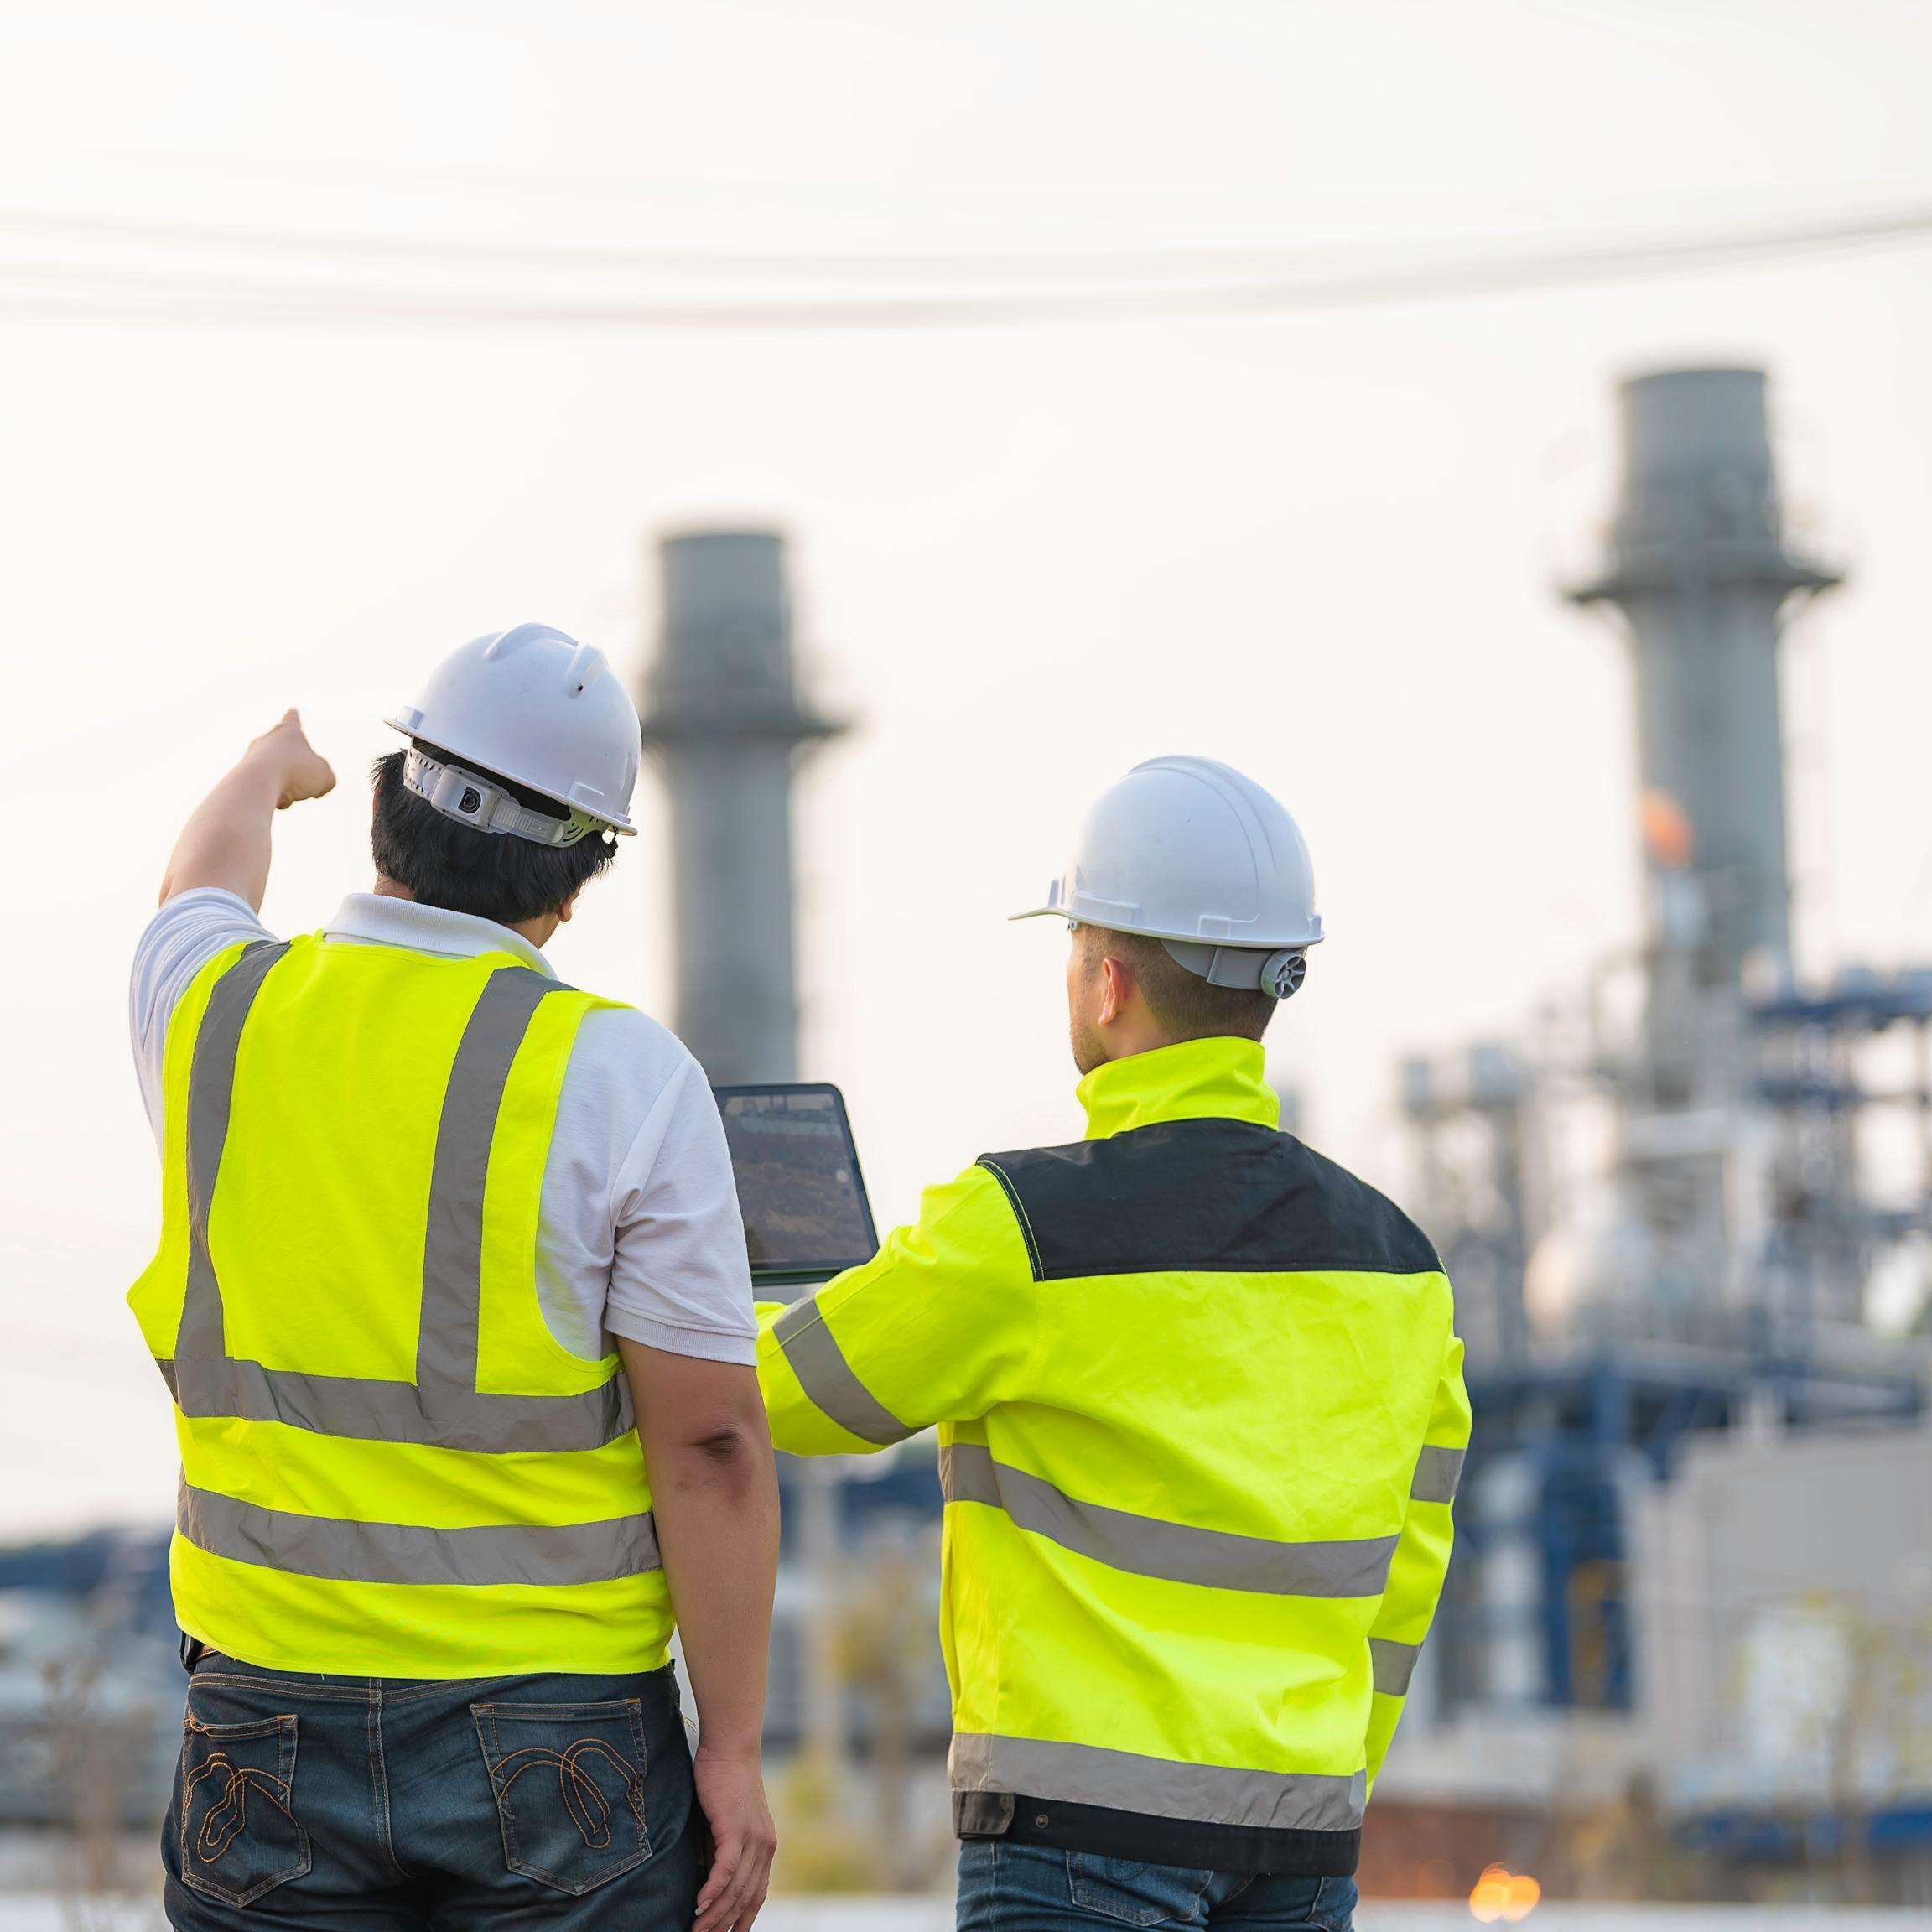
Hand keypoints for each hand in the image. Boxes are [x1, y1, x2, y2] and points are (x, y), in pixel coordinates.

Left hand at [245, 710, 334, 809]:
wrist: (259, 783)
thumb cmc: (295, 771)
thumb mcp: (326, 776)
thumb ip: (326, 780)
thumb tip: (315, 789)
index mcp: (287, 732)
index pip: (293, 720)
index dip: (295, 718)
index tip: (292, 711)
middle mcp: (266, 741)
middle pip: (286, 753)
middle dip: (298, 769)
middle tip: (304, 780)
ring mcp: (251, 758)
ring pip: (281, 778)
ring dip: (290, 790)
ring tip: (288, 792)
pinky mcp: (242, 777)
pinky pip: (269, 792)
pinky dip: (276, 799)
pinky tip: (275, 800)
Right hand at [691, 1743, 774, 1931]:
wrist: (730, 1746)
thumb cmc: (724, 1780)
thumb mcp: (728, 1821)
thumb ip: (725, 1849)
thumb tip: (709, 1879)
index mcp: (765, 1846)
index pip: (757, 1895)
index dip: (744, 1921)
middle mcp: (764, 1845)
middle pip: (746, 1898)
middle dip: (725, 1924)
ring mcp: (752, 1836)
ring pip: (735, 1888)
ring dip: (715, 1913)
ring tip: (696, 1930)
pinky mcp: (736, 1827)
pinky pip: (726, 1868)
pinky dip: (713, 1889)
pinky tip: (699, 1903)